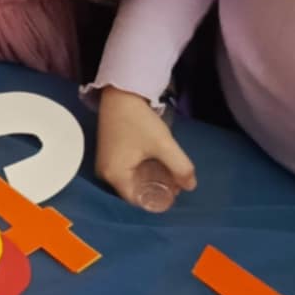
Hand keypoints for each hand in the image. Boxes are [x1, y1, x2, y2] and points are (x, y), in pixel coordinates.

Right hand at [95, 85, 196, 208]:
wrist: (120, 93)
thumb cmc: (139, 121)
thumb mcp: (164, 145)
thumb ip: (180, 168)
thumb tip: (191, 186)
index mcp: (115, 176)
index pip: (138, 201)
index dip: (158, 199)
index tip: (175, 192)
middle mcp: (104, 174)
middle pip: (134, 191)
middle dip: (155, 189)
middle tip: (175, 181)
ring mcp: (104, 164)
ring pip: (131, 181)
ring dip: (149, 179)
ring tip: (168, 171)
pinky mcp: (107, 154)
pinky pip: (125, 171)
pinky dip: (140, 171)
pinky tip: (154, 163)